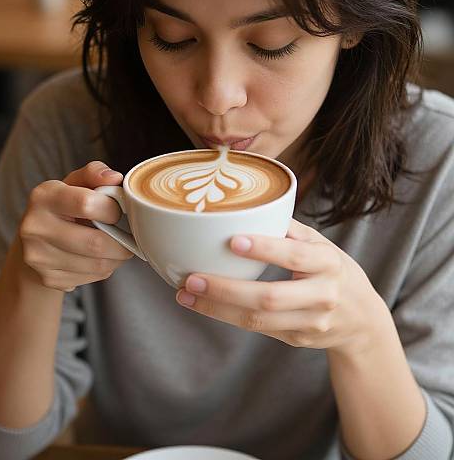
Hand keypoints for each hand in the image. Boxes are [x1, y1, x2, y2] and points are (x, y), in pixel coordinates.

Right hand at [19, 161, 133, 291]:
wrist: (34, 240)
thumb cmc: (64, 206)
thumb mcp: (75, 183)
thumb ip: (95, 173)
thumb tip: (115, 178)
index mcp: (44, 196)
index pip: (87, 203)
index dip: (111, 210)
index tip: (115, 212)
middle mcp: (35, 227)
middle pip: (95, 243)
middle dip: (121, 243)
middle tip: (128, 238)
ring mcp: (38, 256)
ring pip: (97, 264)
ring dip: (116, 258)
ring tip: (116, 248)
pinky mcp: (48, 278)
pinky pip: (91, 278)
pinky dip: (104, 269)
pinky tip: (99, 259)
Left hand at [176, 219, 389, 356]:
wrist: (362, 319)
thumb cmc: (334, 271)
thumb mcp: (321, 246)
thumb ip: (289, 230)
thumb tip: (249, 208)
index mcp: (328, 263)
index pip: (294, 256)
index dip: (264, 249)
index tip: (232, 241)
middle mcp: (322, 296)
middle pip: (269, 297)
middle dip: (225, 290)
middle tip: (191, 279)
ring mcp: (310, 323)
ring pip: (258, 321)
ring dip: (217, 309)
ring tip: (186, 296)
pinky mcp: (297, 340)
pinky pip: (258, 330)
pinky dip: (228, 316)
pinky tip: (205, 305)